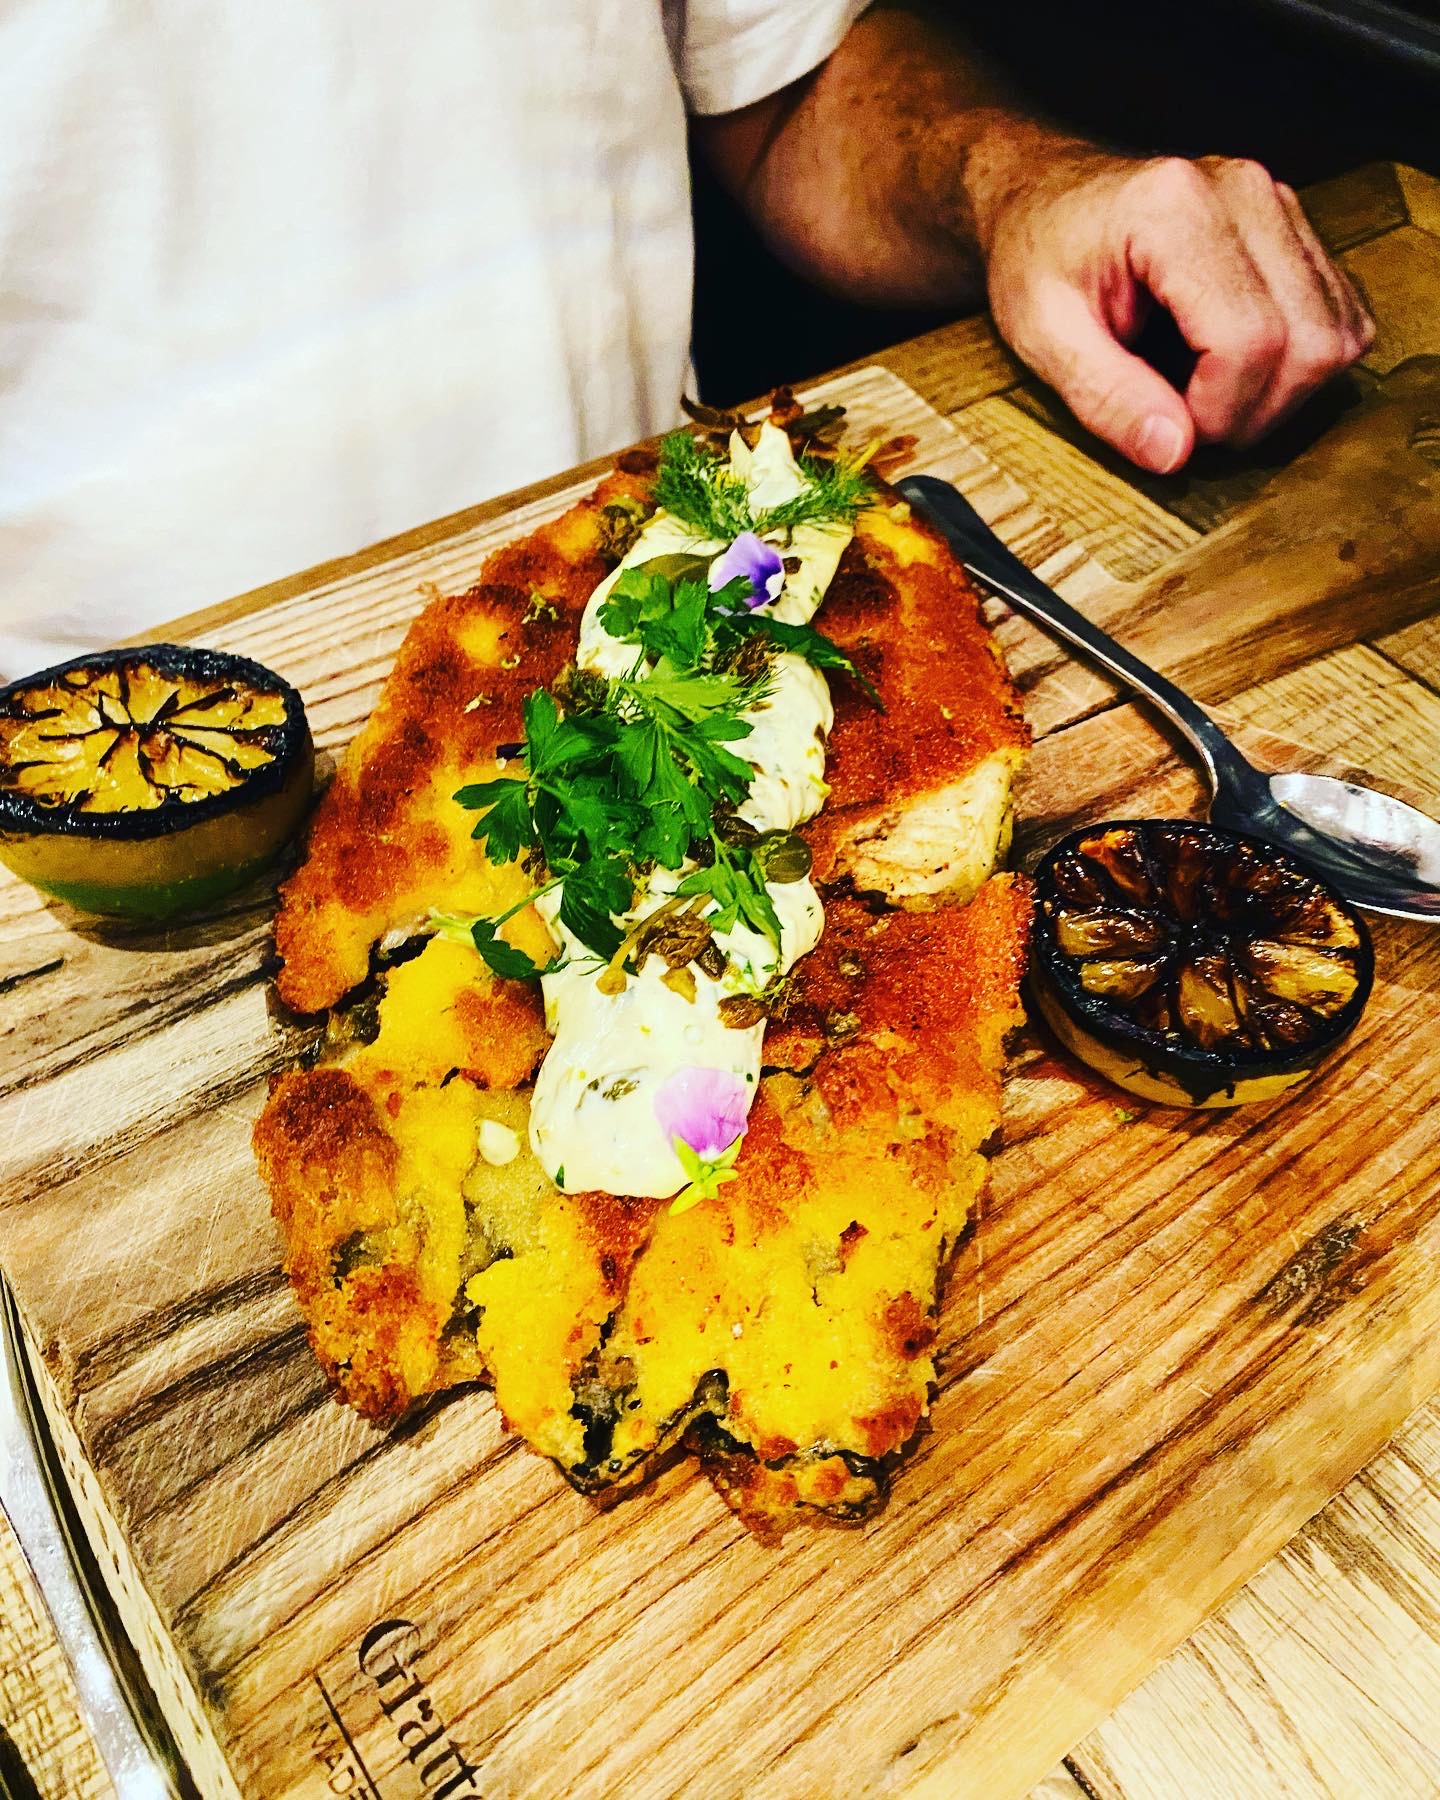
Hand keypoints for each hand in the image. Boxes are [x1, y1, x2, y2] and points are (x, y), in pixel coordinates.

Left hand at [971, 131, 1374, 471]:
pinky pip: (1342, 319)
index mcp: (1176, 209)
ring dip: (1281, 395)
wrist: (1044, 197)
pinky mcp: (1297, 228)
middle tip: (1188, 422)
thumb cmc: (1035, 258)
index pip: (1249, 339)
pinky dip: (1300, 365)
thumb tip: (1175, 453)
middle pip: (1309, 342)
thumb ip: (1105, 397)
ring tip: (1209, 394)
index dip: (1218, 411)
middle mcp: (1245, 193)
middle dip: (1254, 412)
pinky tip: (1238, 368)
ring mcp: (1280, 204)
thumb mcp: (1041, 335)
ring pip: (1338, 335)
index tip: (1167, 427)